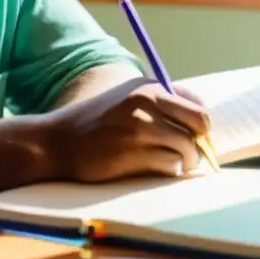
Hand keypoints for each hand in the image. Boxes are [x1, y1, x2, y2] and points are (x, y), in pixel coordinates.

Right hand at [44, 77, 210, 182]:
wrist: (57, 141)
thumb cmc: (97, 122)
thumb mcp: (128, 98)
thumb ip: (163, 101)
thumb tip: (203, 113)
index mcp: (148, 87)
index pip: (198, 110)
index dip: (200, 129)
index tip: (192, 139)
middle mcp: (146, 103)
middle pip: (198, 127)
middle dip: (197, 146)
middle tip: (187, 156)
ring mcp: (138, 129)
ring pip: (185, 149)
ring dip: (184, 162)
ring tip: (171, 164)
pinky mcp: (131, 154)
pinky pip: (168, 166)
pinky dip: (167, 170)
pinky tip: (155, 169)